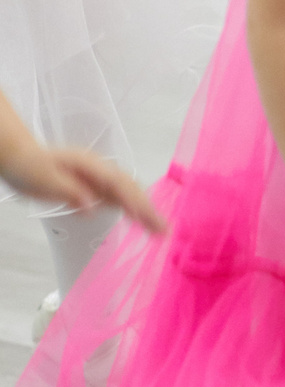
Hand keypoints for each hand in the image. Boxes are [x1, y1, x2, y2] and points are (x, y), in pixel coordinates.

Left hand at [0, 141, 166, 231]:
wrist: (19, 156)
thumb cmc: (29, 166)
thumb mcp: (44, 181)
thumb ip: (70, 192)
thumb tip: (91, 207)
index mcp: (90, 166)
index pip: (119, 185)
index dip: (134, 203)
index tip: (146, 220)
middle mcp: (100, 170)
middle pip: (131, 188)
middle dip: (148, 209)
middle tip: (163, 230)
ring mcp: (98, 176)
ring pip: (128, 192)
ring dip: (144, 209)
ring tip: (158, 228)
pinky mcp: (94, 185)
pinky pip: (118, 196)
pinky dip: (131, 207)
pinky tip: (137, 218)